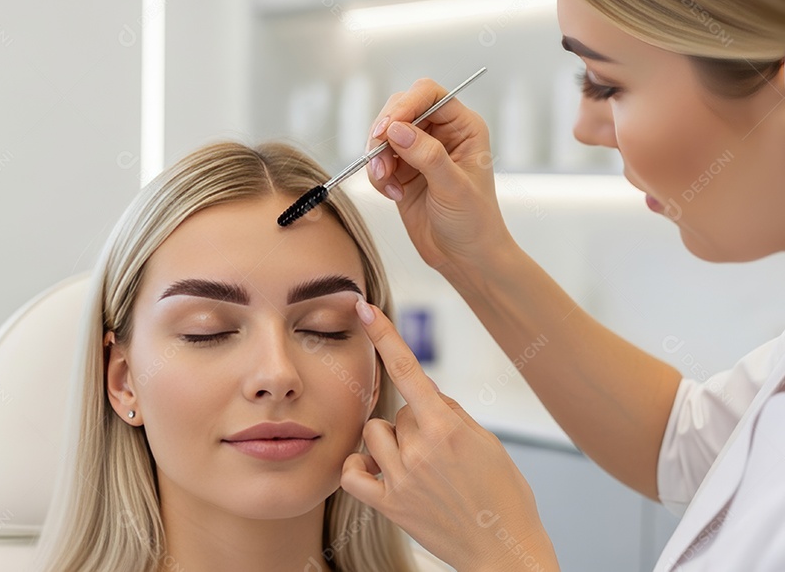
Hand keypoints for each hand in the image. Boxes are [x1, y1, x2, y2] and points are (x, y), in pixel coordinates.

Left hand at [341, 297, 558, 571]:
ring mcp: (401, 478)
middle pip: (399, 410)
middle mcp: (420, 449)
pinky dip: (359, 467)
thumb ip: (452, 414)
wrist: (504, 552)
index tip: (364, 307)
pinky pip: (352, 472)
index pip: (408, 369)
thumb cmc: (504, 495)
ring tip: (416, 462)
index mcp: (448, 428)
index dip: (384, 335)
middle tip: (442, 450)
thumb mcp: (488, 444)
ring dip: (390, 442)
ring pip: (374, 433)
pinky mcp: (388, 504)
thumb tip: (424, 394)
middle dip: (417, 422)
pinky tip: (376, 470)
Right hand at [366, 78, 514, 278]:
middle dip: (385, 132)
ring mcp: (419, 152)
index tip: (387, 127)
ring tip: (386, 182)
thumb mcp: (453, 187)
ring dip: (377, 157)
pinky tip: (393, 195)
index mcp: (463, 127)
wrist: (465, 258)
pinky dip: (378, 176)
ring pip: (385, 136)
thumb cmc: (474, 222)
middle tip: (377, 156)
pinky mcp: (403, 172)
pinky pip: (379, 162)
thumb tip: (397, 129)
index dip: (405, 105)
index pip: (429, 95)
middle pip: (401, 110)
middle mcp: (441, 134)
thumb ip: (426, 156)